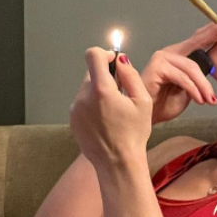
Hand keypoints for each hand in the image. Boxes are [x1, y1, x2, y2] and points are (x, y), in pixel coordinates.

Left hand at [69, 48, 152, 169]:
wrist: (117, 163)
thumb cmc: (134, 135)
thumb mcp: (143, 102)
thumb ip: (131, 75)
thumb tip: (120, 60)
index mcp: (102, 90)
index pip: (93, 55)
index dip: (104, 54)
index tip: (112, 62)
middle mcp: (84, 97)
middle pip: (91, 73)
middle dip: (105, 78)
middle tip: (120, 94)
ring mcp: (76, 109)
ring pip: (86, 89)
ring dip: (99, 93)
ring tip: (113, 112)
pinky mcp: (72, 119)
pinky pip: (82, 104)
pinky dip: (92, 106)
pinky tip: (104, 121)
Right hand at [142, 18, 216, 123]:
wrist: (148, 117)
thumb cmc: (165, 104)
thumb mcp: (189, 90)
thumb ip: (198, 78)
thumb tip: (212, 71)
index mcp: (178, 56)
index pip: (197, 41)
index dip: (212, 31)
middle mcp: (170, 53)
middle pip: (196, 44)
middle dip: (214, 35)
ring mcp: (162, 58)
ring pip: (191, 67)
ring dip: (203, 86)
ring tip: (210, 100)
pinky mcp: (157, 66)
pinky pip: (182, 76)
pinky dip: (193, 89)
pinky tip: (199, 100)